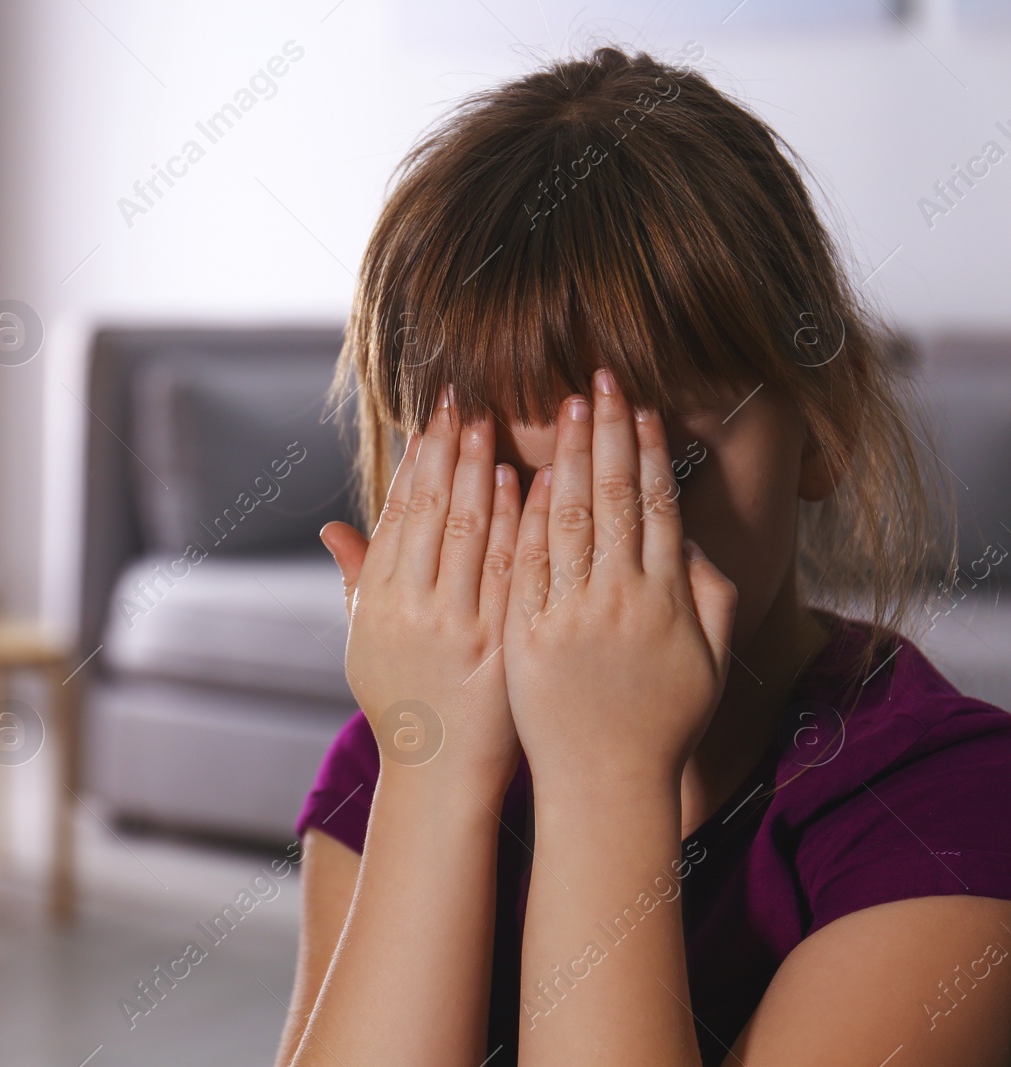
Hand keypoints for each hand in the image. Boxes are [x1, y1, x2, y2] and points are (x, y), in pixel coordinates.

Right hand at [321, 388, 521, 788]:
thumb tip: (332, 529)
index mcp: (377, 601)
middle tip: (464, 402)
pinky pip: (506, 570)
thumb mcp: (366, 641)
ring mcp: (454, 625)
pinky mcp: (496, 643)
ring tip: (492, 427)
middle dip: (447, 452)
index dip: (415, 462)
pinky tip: (525, 484)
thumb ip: (356, 580)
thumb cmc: (403, 700)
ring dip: (480, 473)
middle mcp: (410, 608)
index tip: (432, 419)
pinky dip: (514, 523)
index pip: (397, 513)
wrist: (439, 769)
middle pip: (429, 512)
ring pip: (466, 532)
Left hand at [502, 369, 736, 793]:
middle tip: (602, 380)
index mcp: (669, 599)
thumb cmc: (660, 721)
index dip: (650, 452)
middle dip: (609, 433)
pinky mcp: (527, 633)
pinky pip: (527, 561)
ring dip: (569, 456)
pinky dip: (528, 514)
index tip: (641, 407)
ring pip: (570, 519)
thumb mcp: (706, 660)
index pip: (660, 506)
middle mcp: (622, 600)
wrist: (603, 783)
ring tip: (567, 406)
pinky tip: (527, 472)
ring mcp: (571, 616)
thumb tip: (693, 541)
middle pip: (617, 498)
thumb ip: (707, 594)